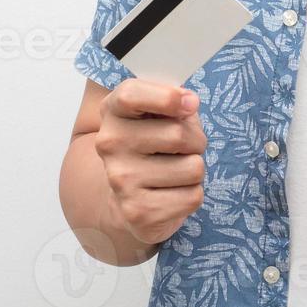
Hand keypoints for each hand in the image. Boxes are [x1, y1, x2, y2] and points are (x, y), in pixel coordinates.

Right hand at [95, 78, 207, 244]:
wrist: (127, 195)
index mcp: (113, 111)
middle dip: (196, 140)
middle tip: (184, 147)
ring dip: (195, 169)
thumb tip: (189, 103)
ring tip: (176, 170)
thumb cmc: (152, 142)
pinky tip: (172, 192)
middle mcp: (110, 144)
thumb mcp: (157, 111)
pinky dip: (192, 193)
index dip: (168, 97)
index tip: (191, 103)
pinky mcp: (138, 212)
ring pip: (193, 167)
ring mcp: (121, 180)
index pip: (131, 95)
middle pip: (178, 134)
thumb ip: (173, 98)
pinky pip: (193, 196)